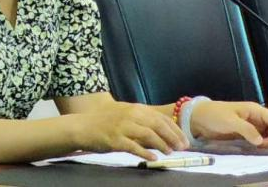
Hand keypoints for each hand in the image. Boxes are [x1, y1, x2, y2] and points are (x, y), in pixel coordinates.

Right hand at [72, 102, 187, 161]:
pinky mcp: (115, 139)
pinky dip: (146, 153)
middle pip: (157, 125)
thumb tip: (164, 134)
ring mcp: (122, 127)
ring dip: (162, 144)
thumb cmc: (106, 123)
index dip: (175, 129)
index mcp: (134, 108)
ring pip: (148, 134)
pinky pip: (134, 146)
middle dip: (172, 137)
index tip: (184, 140)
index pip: (160, 118)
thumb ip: (142, 122)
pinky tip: (153, 158)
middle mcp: (130, 115)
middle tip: (182, 147)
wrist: (83, 127)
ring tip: (170, 152)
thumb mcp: (125, 117)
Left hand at [189, 100, 267, 147]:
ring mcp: (254, 125)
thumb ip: (246, 129)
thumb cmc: (213, 115)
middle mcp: (257, 117)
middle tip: (265, 145)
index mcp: (255, 110)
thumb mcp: (229, 121)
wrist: (198, 118)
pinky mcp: (249, 133)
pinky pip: (263, 138)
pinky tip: (256, 146)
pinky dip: (264, 143)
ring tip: (260, 146)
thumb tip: (260, 140)